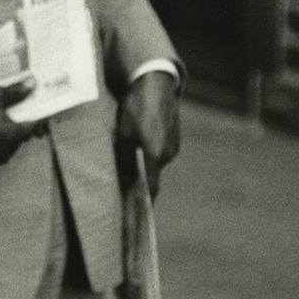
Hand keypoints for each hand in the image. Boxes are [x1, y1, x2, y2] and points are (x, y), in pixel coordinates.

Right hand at [0, 78, 39, 168]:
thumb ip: (15, 93)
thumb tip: (32, 84)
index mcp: (13, 136)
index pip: (32, 129)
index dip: (35, 119)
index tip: (33, 112)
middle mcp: (4, 152)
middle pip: (16, 139)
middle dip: (14, 127)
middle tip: (5, 113)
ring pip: (2, 148)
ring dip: (0, 137)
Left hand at [115, 71, 180, 197]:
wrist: (156, 83)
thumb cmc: (135, 108)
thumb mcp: (123, 134)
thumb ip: (125, 160)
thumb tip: (125, 182)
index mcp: (155, 155)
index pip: (151, 188)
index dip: (143, 203)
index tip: (137, 215)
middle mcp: (168, 154)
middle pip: (151, 175)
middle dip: (139, 179)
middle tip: (123, 180)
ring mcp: (174, 145)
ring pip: (155, 162)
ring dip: (144, 162)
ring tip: (129, 153)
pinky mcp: (175, 137)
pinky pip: (161, 151)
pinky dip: (151, 151)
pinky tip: (140, 140)